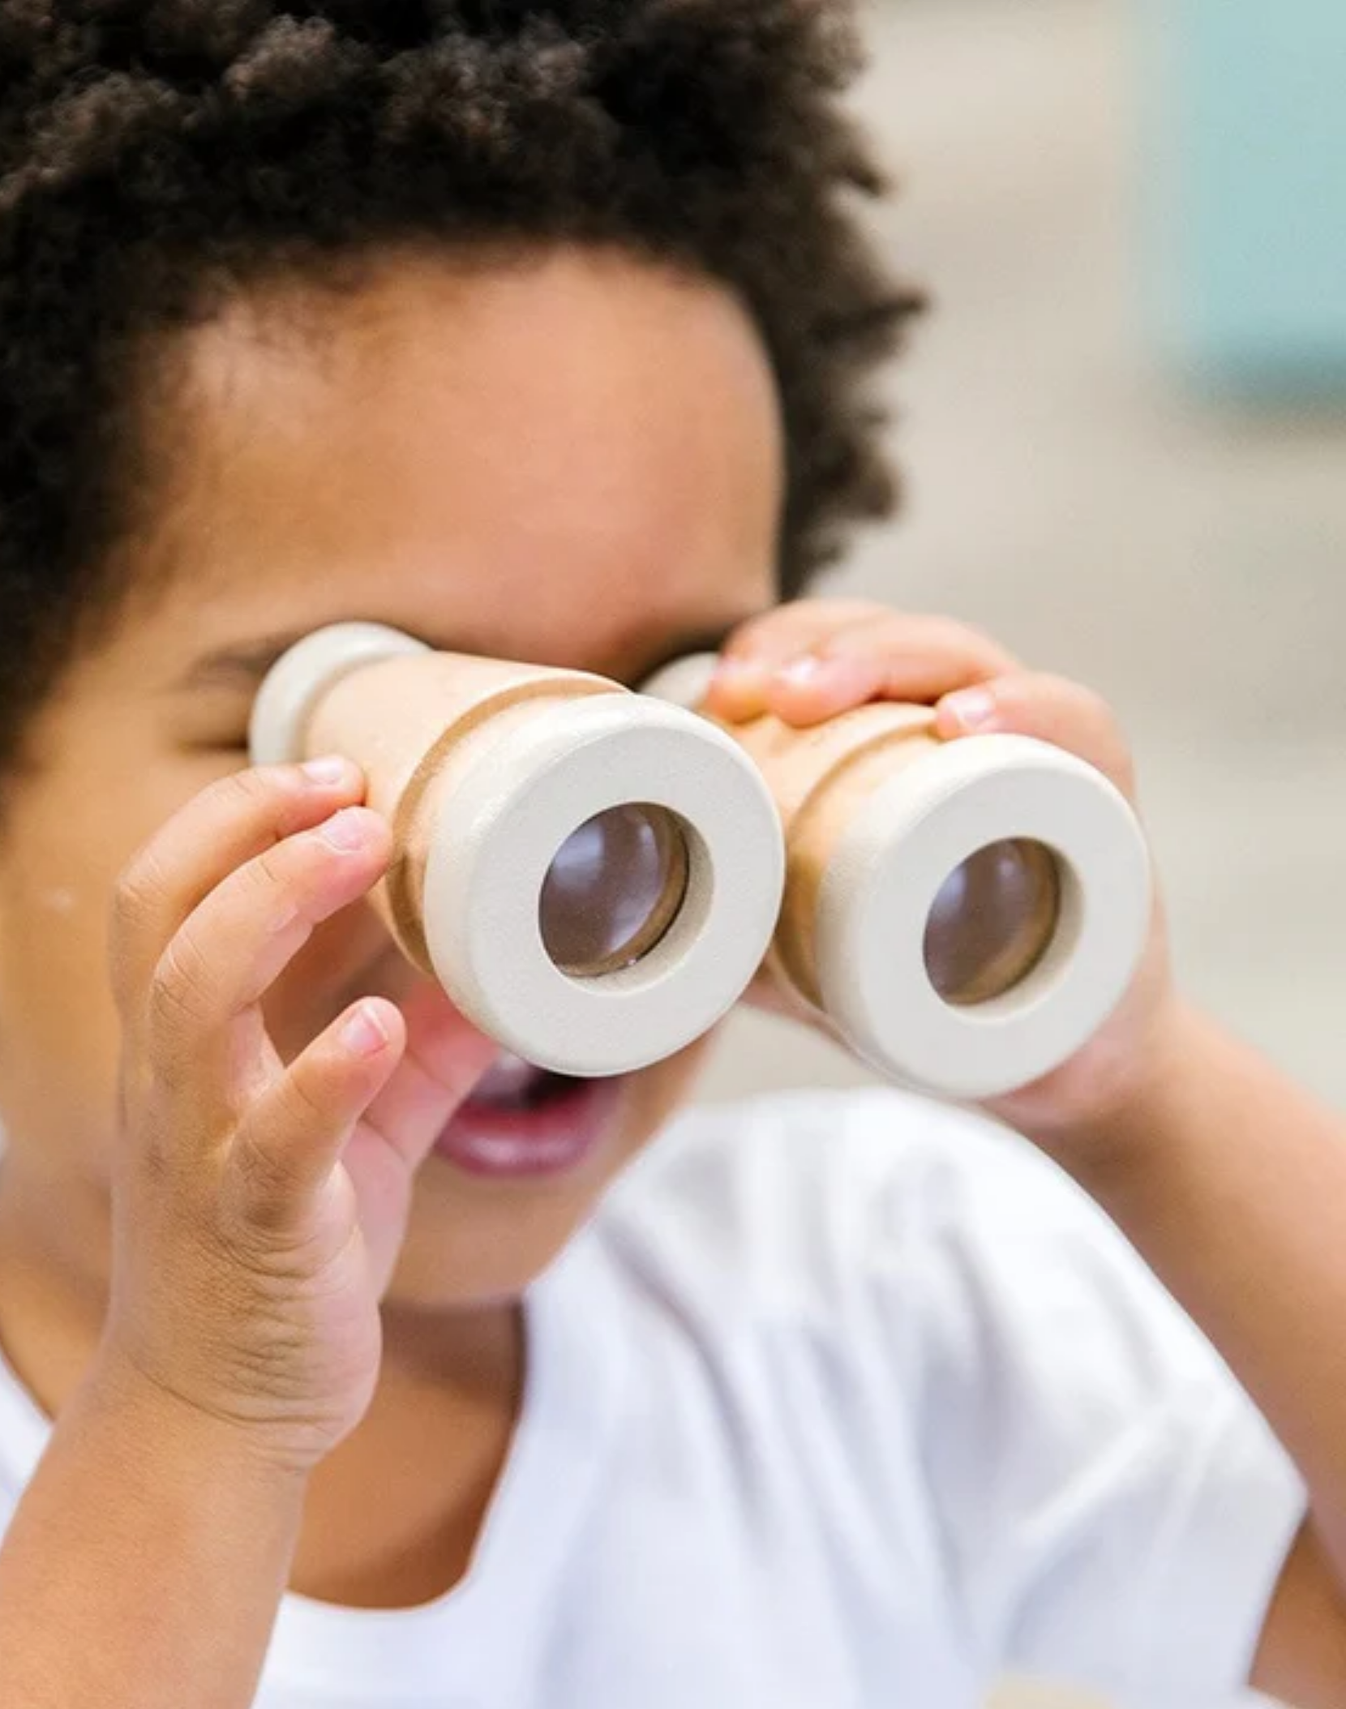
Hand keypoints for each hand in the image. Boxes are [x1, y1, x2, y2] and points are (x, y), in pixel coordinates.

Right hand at [101, 758, 495, 1470]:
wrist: (216, 1416)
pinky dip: (323, 1071)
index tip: (334, 769)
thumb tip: (506, 970)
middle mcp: (170, 1083)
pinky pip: (272, 1136)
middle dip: (242, 827)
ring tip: (366, 844)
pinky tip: (378, 1022)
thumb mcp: (349, 1136)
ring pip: (190, 1001)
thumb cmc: (272, 1260)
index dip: (235, 817)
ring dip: (274, 905)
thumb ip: (413, 1050)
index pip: (166, 895)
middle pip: (155, 914)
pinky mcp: (252, 1224)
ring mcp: (200, 1149)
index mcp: (181, 1049)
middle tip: (350, 781)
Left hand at [705, 600, 1186, 1137]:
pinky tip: (967, 721)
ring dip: (898, 659)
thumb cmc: (919, 987)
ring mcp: (1042, 760)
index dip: (775, 648)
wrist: (1051, 1068)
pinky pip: (1083, 734)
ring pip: (978, 665)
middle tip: (756, 690)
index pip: (838, 651)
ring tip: (824, 693)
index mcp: (898, 740)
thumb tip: (601, 930)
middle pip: (900, 640)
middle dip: (821, 644)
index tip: (714, 693)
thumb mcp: (801, 955)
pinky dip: (1032, 712)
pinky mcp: (1106, 809)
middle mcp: (972, 730)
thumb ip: (723, 928)